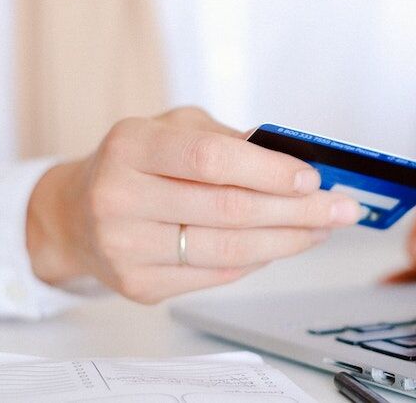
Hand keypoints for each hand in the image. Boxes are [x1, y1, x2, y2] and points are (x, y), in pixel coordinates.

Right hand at [26, 107, 362, 302]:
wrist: (74, 215)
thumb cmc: (135, 164)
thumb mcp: (170, 130)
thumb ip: (225, 140)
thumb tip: (296, 164)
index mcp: (130, 146)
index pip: (210, 159)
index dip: (267, 170)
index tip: (312, 177)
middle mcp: (120, 198)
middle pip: (226, 210)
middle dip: (296, 211)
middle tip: (340, 209)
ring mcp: (125, 249)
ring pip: (226, 250)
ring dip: (286, 242)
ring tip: (320, 229)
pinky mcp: (138, 287)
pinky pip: (215, 275)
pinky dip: (256, 260)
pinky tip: (280, 246)